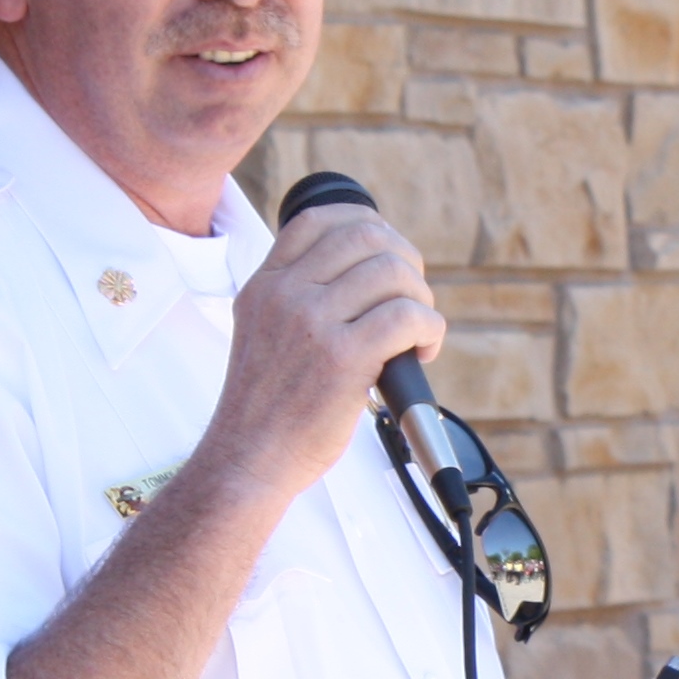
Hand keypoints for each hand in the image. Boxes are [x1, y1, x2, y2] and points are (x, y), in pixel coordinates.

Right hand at [199, 202, 445, 503]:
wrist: (247, 459)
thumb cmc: (267, 407)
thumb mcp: (263, 333)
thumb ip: (297, 300)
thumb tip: (365, 275)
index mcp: (265, 285)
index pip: (317, 220)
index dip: (366, 224)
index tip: (387, 254)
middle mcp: (284, 295)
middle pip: (366, 237)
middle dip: (405, 262)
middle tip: (412, 298)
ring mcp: (311, 323)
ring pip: (392, 273)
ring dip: (421, 298)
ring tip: (418, 332)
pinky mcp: (342, 358)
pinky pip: (408, 317)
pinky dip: (430, 329)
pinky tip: (423, 352)